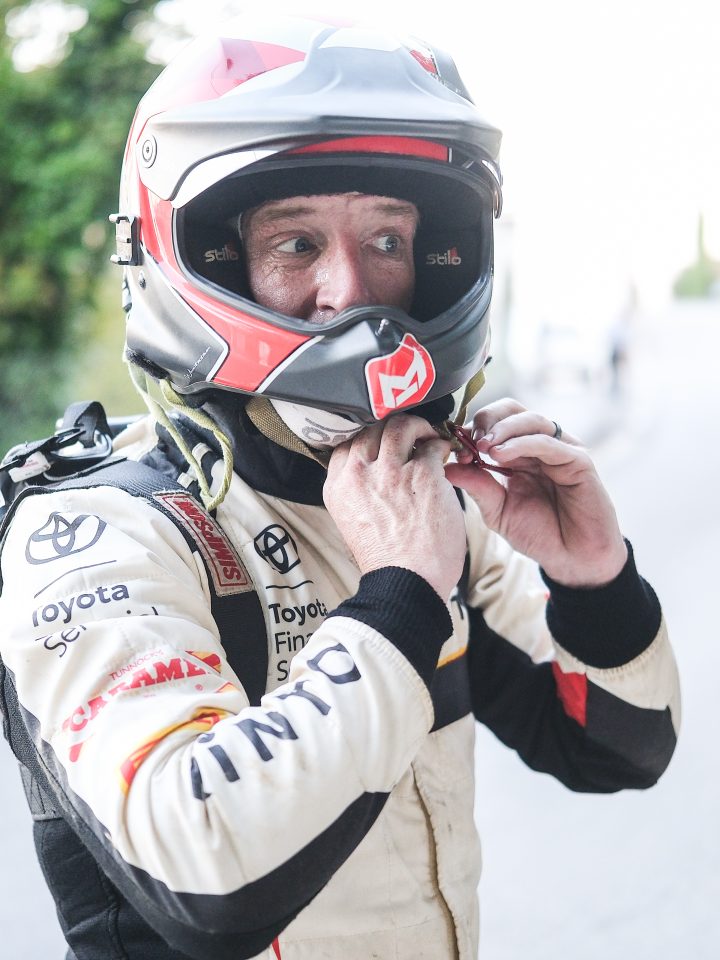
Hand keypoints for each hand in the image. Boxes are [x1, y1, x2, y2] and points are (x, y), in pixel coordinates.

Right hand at [324, 415, 466, 600]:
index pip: (345, 444)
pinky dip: (441, 445)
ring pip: (400, 426)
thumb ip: (358, 493)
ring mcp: (390, 472)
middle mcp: (359, 474)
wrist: (405, 584)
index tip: (382, 443)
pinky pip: (433, 445)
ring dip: (418, 427)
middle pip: (371, 428)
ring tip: (429, 437)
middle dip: (391, 426)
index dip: (367, 438)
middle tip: (410, 435)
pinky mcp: (422, 475)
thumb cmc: (386, 561)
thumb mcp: (352, 522)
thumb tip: (374, 475)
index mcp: (338, 487)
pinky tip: (445, 454)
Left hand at [444, 398, 626, 586]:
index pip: (494, 424)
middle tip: (471, 441)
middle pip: (511, 411)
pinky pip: (548, 442)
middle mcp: (539, 446)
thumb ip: (476, 487)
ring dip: (503, 429)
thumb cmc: (540, 534)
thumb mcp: (497, 511)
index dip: (472, 431)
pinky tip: (502, 455)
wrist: (573, 558)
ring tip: (484, 446)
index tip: (455, 450)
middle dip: (487, 420)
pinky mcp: (578, 460)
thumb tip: (446, 468)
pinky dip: (522, 443)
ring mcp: (560, 450)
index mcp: (519, 454)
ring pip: (530, 419)